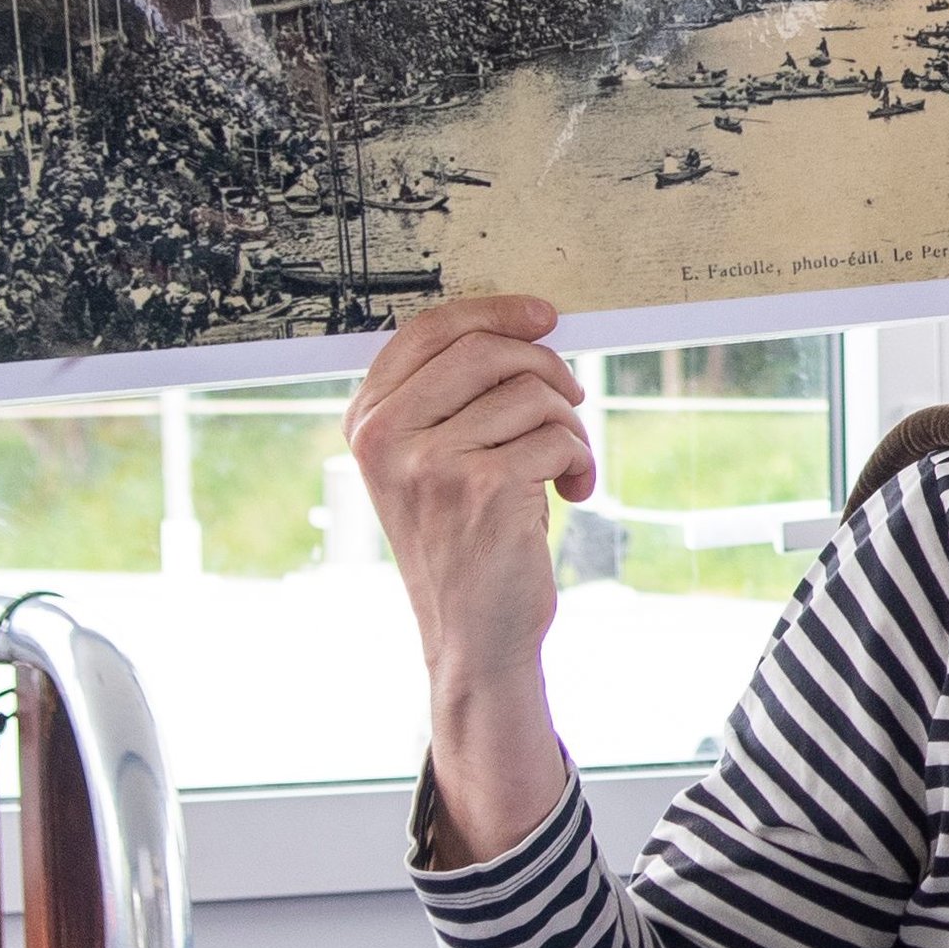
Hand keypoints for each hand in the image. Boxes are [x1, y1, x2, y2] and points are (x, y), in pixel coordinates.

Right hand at [346, 300, 596, 863]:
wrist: (472, 635)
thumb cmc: (465, 543)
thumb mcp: (433, 464)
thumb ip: (451, 399)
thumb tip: (521, 327)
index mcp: (368, 422)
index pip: (429, 331)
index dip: (495, 312)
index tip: (545, 317)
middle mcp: (386, 438)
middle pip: (489, 351)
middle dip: (548, 370)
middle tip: (571, 404)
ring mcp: (429, 462)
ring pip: (534, 394)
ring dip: (570, 429)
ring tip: (565, 468)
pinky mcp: (480, 488)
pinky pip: (557, 437)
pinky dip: (580, 462)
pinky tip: (572, 494)